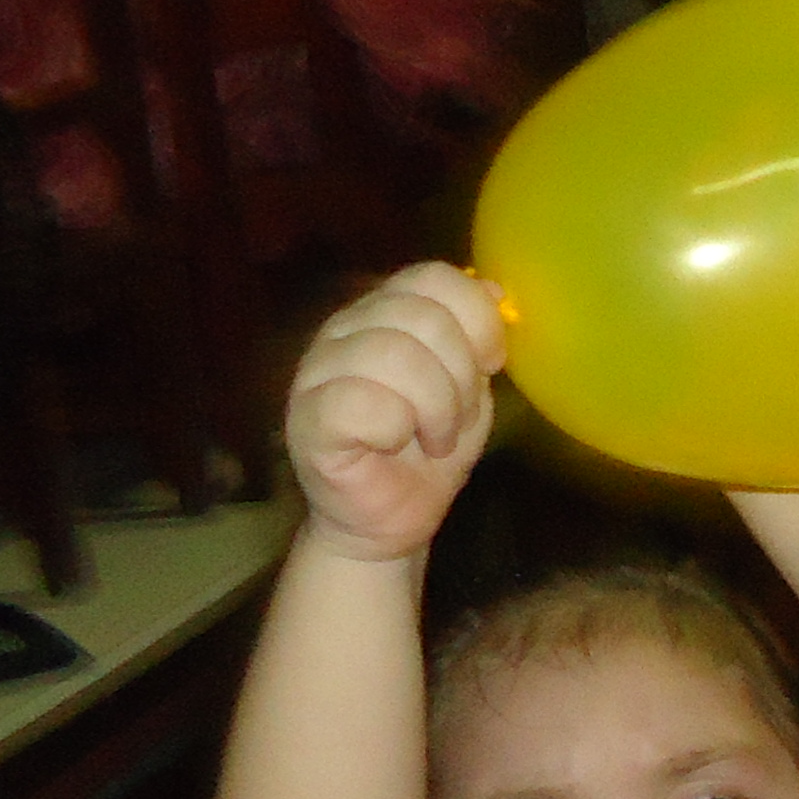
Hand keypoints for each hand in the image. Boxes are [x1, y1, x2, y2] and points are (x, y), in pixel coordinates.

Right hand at [285, 264, 505, 563]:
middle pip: (421, 316)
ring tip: (433, 437)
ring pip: (395, 355)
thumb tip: (491, 289)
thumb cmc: (426, 450)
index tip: (490, 364)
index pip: (433, 278)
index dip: (476, 319)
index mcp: (384, 311)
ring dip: (435, 407)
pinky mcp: (307, 416)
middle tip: (454, 418)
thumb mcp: (468, 387)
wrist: (390, 521)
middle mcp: (345, 329)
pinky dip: (396, 428)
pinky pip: (364, 402)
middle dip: (460, 375)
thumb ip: (474, 337)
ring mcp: (318, 370)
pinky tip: (392, 445)